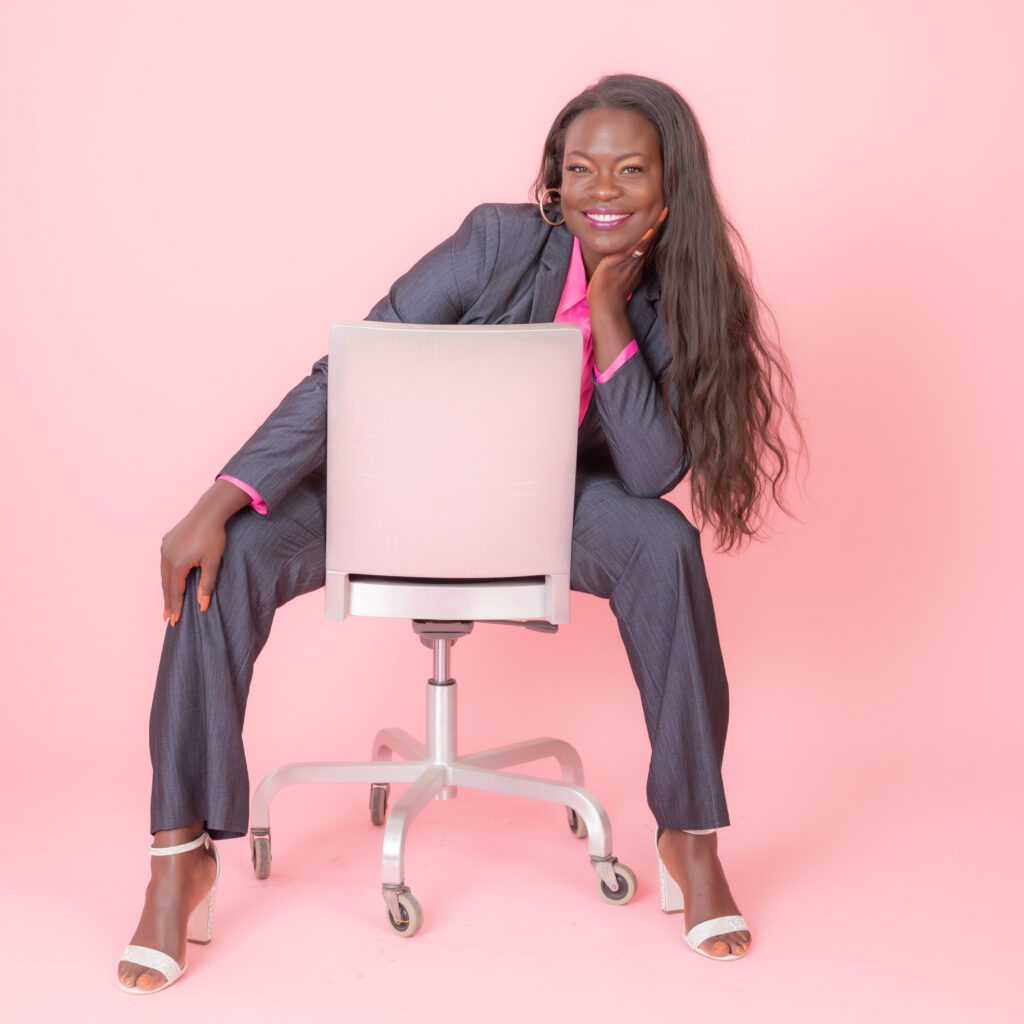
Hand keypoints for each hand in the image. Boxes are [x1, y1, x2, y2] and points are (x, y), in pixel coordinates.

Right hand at [160, 480, 249, 625]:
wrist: (208, 513)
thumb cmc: (214, 537)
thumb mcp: (213, 563)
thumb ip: (207, 585)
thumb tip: (202, 606)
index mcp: (178, 564)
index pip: (176, 592)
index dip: (175, 608)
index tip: (174, 621)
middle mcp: (167, 557)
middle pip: (167, 585)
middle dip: (168, 602)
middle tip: (168, 618)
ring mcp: (164, 548)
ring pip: (164, 574)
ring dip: (166, 589)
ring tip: (167, 604)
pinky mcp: (166, 541)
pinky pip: (165, 562)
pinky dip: (167, 575)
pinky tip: (169, 581)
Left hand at [586, 206, 667, 318]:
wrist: (605, 305)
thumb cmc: (611, 292)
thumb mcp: (623, 274)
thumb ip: (628, 264)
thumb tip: (631, 256)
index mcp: (637, 261)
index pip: (650, 241)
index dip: (657, 227)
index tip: (664, 213)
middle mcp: (637, 260)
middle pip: (651, 239)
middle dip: (660, 223)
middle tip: (669, 207)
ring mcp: (629, 261)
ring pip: (645, 242)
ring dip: (655, 227)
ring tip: (664, 213)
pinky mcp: (620, 263)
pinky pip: (634, 250)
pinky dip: (642, 241)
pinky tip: (649, 231)